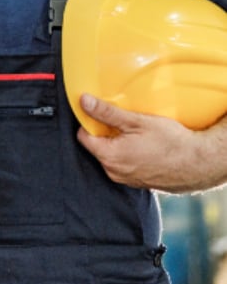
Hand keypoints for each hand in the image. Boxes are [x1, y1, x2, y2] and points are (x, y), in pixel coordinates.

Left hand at [77, 94, 226, 192]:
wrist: (200, 164)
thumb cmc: (171, 143)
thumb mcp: (136, 121)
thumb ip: (106, 112)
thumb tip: (84, 101)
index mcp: (109, 157)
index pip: (84, 136)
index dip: (90, 122)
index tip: (100, 114)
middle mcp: (114, 172)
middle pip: (97, 146)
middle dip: (105, 133)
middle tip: (123, 123)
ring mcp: (126, 180)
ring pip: (111, 156)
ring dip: (118, 144)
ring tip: (136, 135)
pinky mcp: (138, 182)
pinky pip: (125, 165)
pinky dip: (129, 155)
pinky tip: (144, 147)